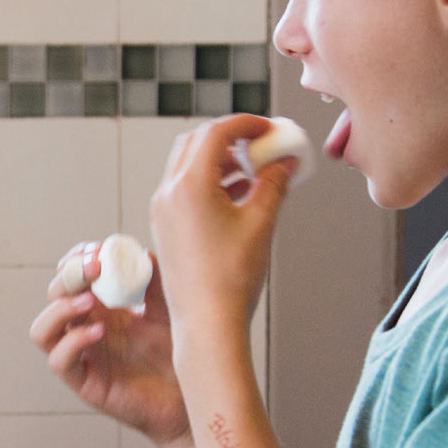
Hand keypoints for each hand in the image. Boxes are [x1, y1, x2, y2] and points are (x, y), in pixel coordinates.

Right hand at [30, 245, 190, 447]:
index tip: (97, 250)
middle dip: (69, 276)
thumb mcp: (169, 314)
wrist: (189, 400)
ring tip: (88, 300)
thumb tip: (145, 253)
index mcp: (101, 309)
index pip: (70, 278)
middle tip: (95, 267)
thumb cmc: (177, 359)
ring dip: (59, 309)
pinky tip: (100, 331)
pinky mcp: (85, 383)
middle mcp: (84, 330)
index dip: (75, 261)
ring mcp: (81, 357)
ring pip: (42, 330)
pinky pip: (60, 361)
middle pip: (54, 297)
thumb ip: (156, 286)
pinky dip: (73, 342)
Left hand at [149, 115, 291, 343]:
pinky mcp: (165, 226)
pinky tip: (239, 192)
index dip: (246, 124)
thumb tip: (285, 162)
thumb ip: (274, 183)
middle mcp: (168, 193)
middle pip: (196, 143)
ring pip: (188, 165)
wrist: (207, 323)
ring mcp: (163, 210)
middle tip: (261, 144)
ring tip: (255, 169)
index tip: (269, 128)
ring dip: (220, 159)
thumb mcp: (261, 223)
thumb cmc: (231, 279)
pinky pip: (184, 189)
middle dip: (230, 137)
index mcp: (189, 186)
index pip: (215, 133)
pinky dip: (210, 181)